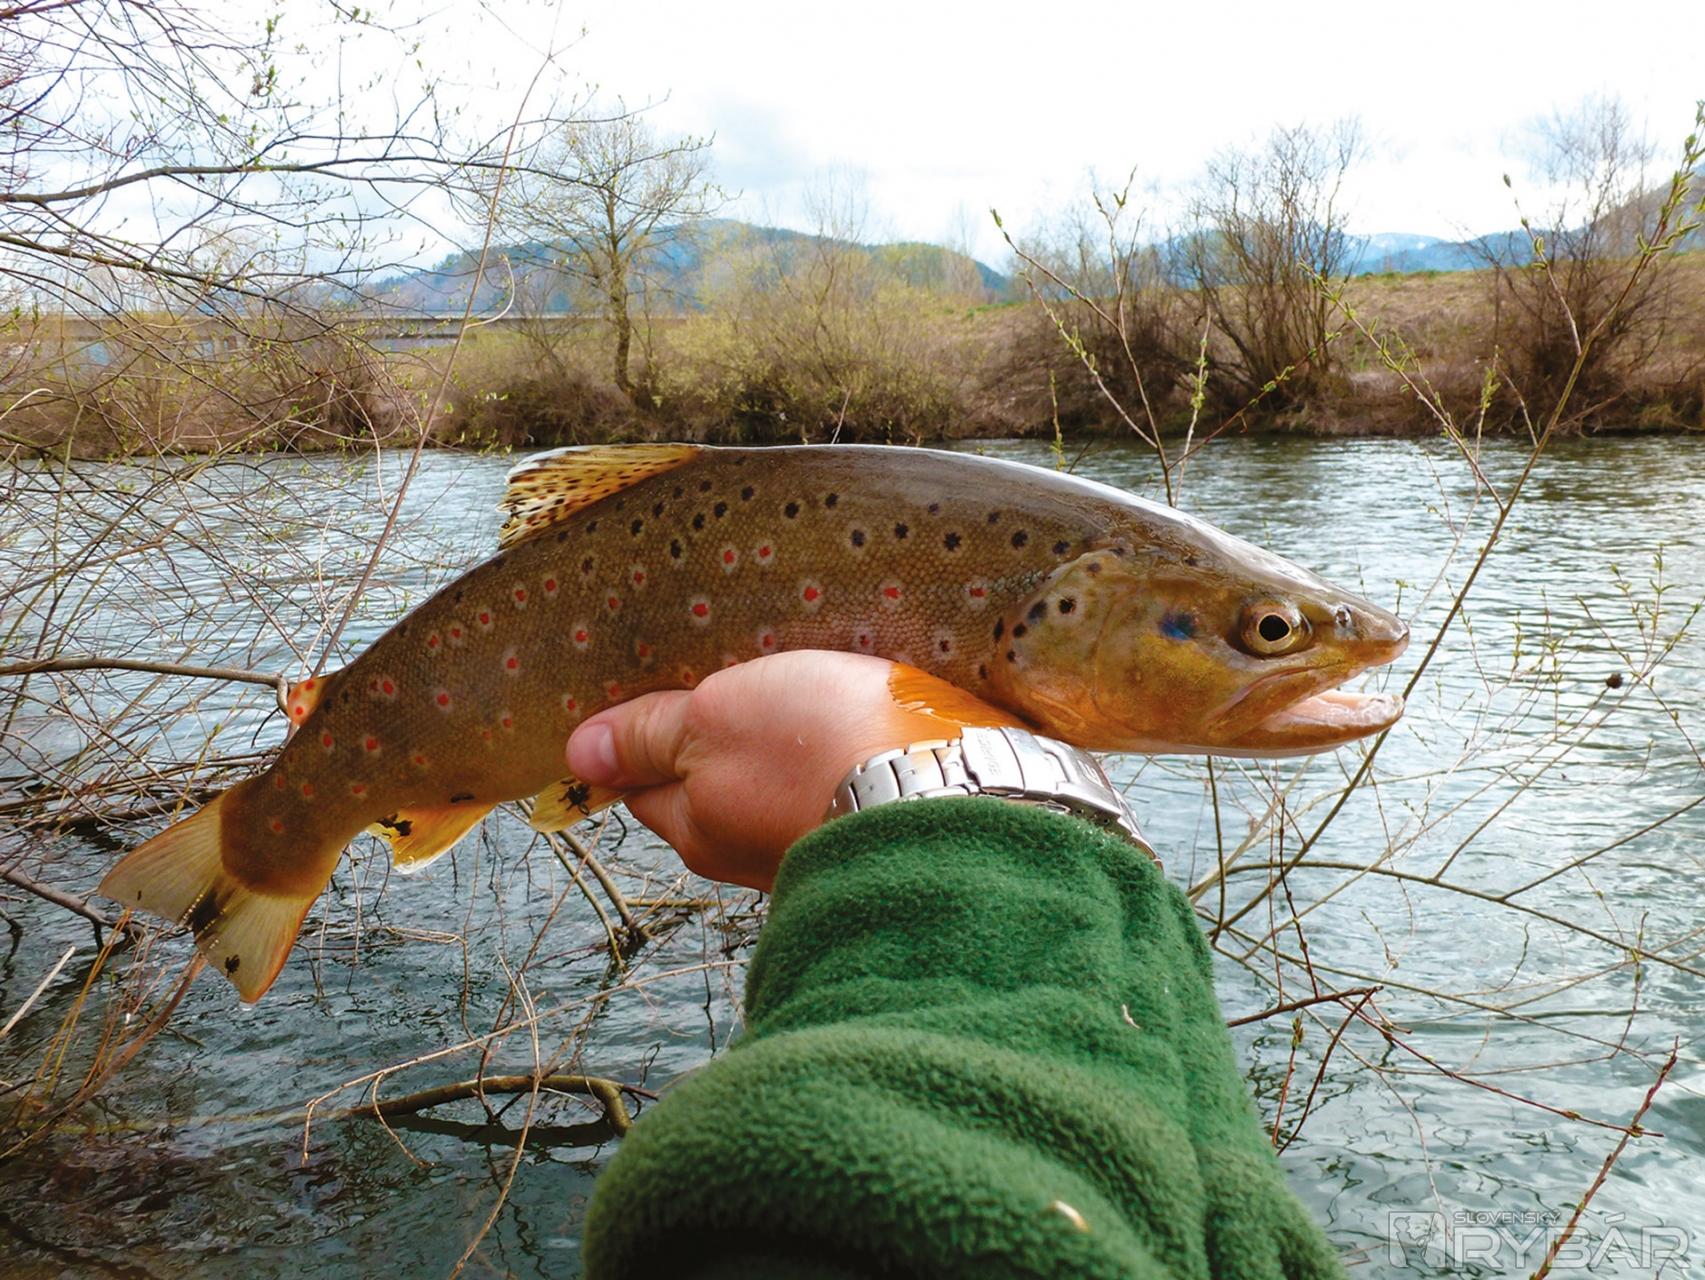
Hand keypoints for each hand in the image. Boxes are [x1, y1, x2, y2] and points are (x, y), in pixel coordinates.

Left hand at [566, 651, 945, 889]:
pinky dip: (834, 757)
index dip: (644, 733)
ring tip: (808, 694)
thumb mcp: (716, 717)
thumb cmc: (818, 749)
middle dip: (719, 741)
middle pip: (709, 785)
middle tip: (742, 681)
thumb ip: (650, 734)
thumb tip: (580, 755)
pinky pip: (833, 787)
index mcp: (694, 826)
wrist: (950, 793)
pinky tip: (855, 724)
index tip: (664, 691)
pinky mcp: (871, 829)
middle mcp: (745, 852)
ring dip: (783, 746)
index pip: (640, 780)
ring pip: (774, 786)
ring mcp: (809, 845)